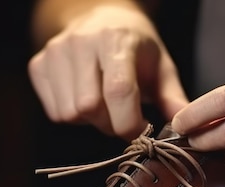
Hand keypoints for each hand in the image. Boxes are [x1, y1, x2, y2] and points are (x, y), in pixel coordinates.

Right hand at [28, 5, 188, 139]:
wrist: (101, 16)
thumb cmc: (135, 45)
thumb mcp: (161, 65)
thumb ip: (172, 98)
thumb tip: (186, 129)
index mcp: (115, 40)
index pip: (118, 91)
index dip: (130, 123)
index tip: (141, 132)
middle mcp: (80, 43)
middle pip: (89, 107)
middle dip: (109, 124)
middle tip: (121, 118)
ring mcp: (54, 53)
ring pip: (69, 114)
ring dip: (90, 122)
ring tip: (103, 106)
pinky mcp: (38, 65)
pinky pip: (54, 112)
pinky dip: (72, 117)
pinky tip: (85, 99)